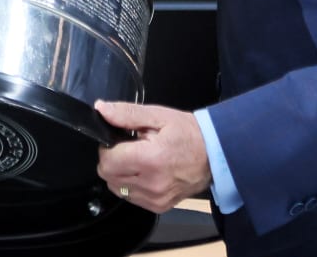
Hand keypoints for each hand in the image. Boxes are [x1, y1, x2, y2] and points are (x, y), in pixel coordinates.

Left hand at [94, 99, 212, 212]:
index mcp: (150, 159)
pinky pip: (131, 198)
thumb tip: (101, 109)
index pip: (107, 161)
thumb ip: (127, 114)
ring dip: (120, 174)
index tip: (118, 140)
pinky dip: (131, 185)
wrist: (216, 155)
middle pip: (109, 176)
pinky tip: (144, 173)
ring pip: (117, 188)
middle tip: (128, 148)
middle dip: (112, 160)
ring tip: (138, 160)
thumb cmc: (188, 133)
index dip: (107, 148)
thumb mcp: (158, 115)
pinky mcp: (160, 206)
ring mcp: (156, 198)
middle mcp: (152, 183)